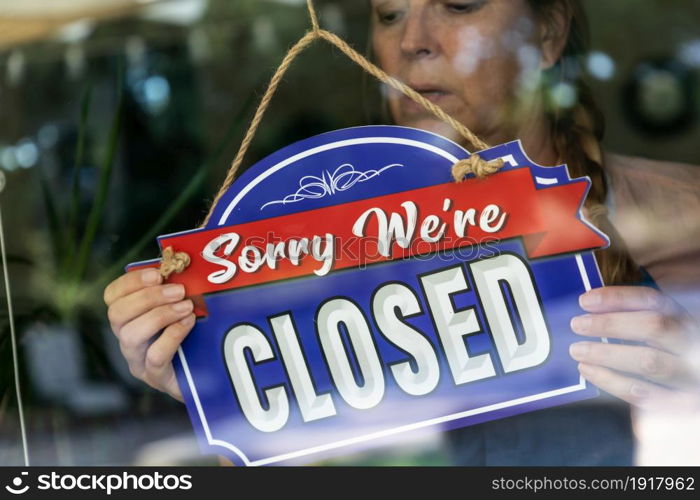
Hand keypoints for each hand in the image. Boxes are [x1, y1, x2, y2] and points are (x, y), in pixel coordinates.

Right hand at [104, 268, 194, 401]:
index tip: (157, 274)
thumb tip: (183, 266)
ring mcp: (138, 361)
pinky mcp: (155, 377)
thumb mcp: (182, 309)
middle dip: (148, 297)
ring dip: (160, 315)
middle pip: (117, 314)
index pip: (112, 296)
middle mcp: (127, 339)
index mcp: (129, 318)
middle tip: (178, 290)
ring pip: (130, 335)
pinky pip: (155, 356)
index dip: (130, 282)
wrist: (207, 376)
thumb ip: (176, 290)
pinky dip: (172, 335)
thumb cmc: (193, 336)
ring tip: (186, 307)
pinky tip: (189, 323)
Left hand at [569, 286, 699, 409]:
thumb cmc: (665, 356)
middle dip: (610, 324)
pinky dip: (612, 383)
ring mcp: (690, 374)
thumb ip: (632, 317)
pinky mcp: (682, 403)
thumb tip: (591, 306)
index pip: (652, 300)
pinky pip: (644, 394)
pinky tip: (590, 372)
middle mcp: (692, 343)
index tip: (584, 301)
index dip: (617, 298)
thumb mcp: (660, 331)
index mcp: (683, 320)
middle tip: (577, 325)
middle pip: (654, 326)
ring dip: (607, 355)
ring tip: (578, 351)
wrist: (688, 387)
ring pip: (649, 362)